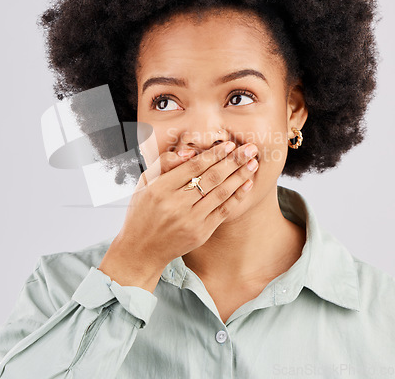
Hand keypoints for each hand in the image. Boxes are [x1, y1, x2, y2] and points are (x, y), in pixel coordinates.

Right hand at [98, 141, 258, 291]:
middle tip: (250, 149)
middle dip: (233, 161)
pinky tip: (246, 184)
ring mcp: (190, 221)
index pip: (193, 167)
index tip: (229, 144)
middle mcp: (176, 205)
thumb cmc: (141, 213)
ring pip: (220, 193)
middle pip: (211, 178)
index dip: (214, 155)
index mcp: (160, 189)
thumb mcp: (143, 184)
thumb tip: (188, 152)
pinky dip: (236, 197)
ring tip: (253, 163)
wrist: (141, 250)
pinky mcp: (200, 233)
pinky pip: (223, 211)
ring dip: (240, 176)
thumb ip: (163, 164)